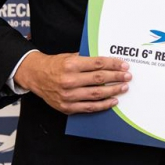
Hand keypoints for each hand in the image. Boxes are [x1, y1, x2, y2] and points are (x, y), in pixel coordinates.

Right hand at [14, 51, 131, 114]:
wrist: (36, 76)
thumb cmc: (55, 65)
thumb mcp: (70, 56)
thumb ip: (87, 60)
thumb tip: (108, 62)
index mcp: (70, 65)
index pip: (97, 64)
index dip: (113, 64)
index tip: (124, 65)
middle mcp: (69, 80)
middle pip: (99, 79)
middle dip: (116, 77)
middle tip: (127, 76)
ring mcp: (68, 95)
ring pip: (96, 94)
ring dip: (113, 91)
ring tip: (123, 88)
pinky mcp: (67, 107)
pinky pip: (89, 107)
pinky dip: (103, 105)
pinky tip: (113, 101)